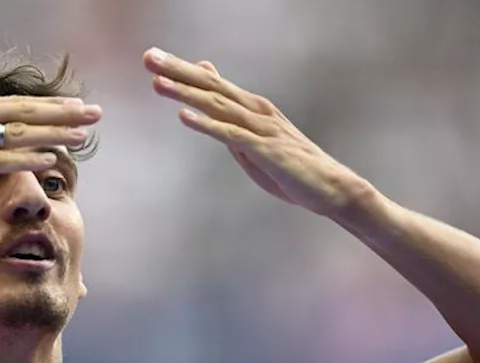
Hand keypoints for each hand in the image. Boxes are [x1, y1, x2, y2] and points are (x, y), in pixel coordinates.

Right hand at [0, 58, 101, 189]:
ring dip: (53, 135)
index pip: (15, 105)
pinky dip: (26, 158)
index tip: (77, 104)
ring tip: (85, 136)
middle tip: (97, 114)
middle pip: (25, 115)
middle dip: (63, 115)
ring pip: (17, 135)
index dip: (49, 105)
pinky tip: (50, 159)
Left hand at [145, 48, 373, 216]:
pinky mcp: (266, 150)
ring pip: (217, 106)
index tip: (152, 57)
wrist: (331, 188)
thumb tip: (209, 98)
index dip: (180, 70)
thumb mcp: (254, 139)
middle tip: (148, 57)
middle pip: (211, 86)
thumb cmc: (289, 167)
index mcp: (251, 108)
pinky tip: (185, 116)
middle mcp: (256, 111)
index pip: (211, 83)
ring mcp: (261, 129)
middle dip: (177, 71)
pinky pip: (232, 135)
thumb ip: (230, 117)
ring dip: (186, 93)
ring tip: (157, 83)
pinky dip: (207, 124)